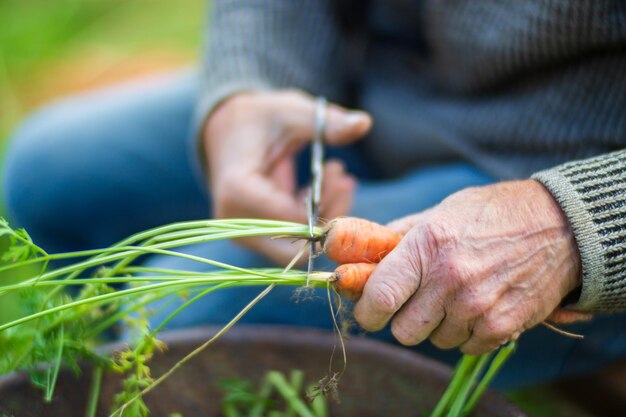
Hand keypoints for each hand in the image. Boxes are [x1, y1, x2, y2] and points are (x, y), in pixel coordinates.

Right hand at [204, 90, 371, 263]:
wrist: (225, 131)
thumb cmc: (257, 118)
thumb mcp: (292, 112)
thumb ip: (326, 122)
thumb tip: (364, 123)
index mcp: (238, 190)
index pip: (292, 220)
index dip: (325, 203)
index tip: (340, 174)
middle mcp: (236, 221)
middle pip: (296, 243)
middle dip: (328, 216)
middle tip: (343, 181)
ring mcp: (244, 233)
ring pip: (298, 246)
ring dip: (324, 214)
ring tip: (337, 175)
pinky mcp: (256, 237)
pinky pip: (293, 239)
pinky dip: (314, 216)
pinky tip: (327, 185)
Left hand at [354, 180, 581, 353]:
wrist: (559, 226)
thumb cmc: (492, 214)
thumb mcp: (440, 212)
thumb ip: (399, 237)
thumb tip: (363, 256)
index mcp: (427, 245)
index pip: (380, 296)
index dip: (366, 311)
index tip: (368, 312)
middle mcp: (449, 278)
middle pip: (403, 330)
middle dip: (404, 319)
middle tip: (418, 302)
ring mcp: (477, 305)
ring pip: (435, 340)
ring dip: (440, 325)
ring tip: (458, 295)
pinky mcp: (502, 326)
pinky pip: (466, 348)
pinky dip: (468, 333)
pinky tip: (480, 305)